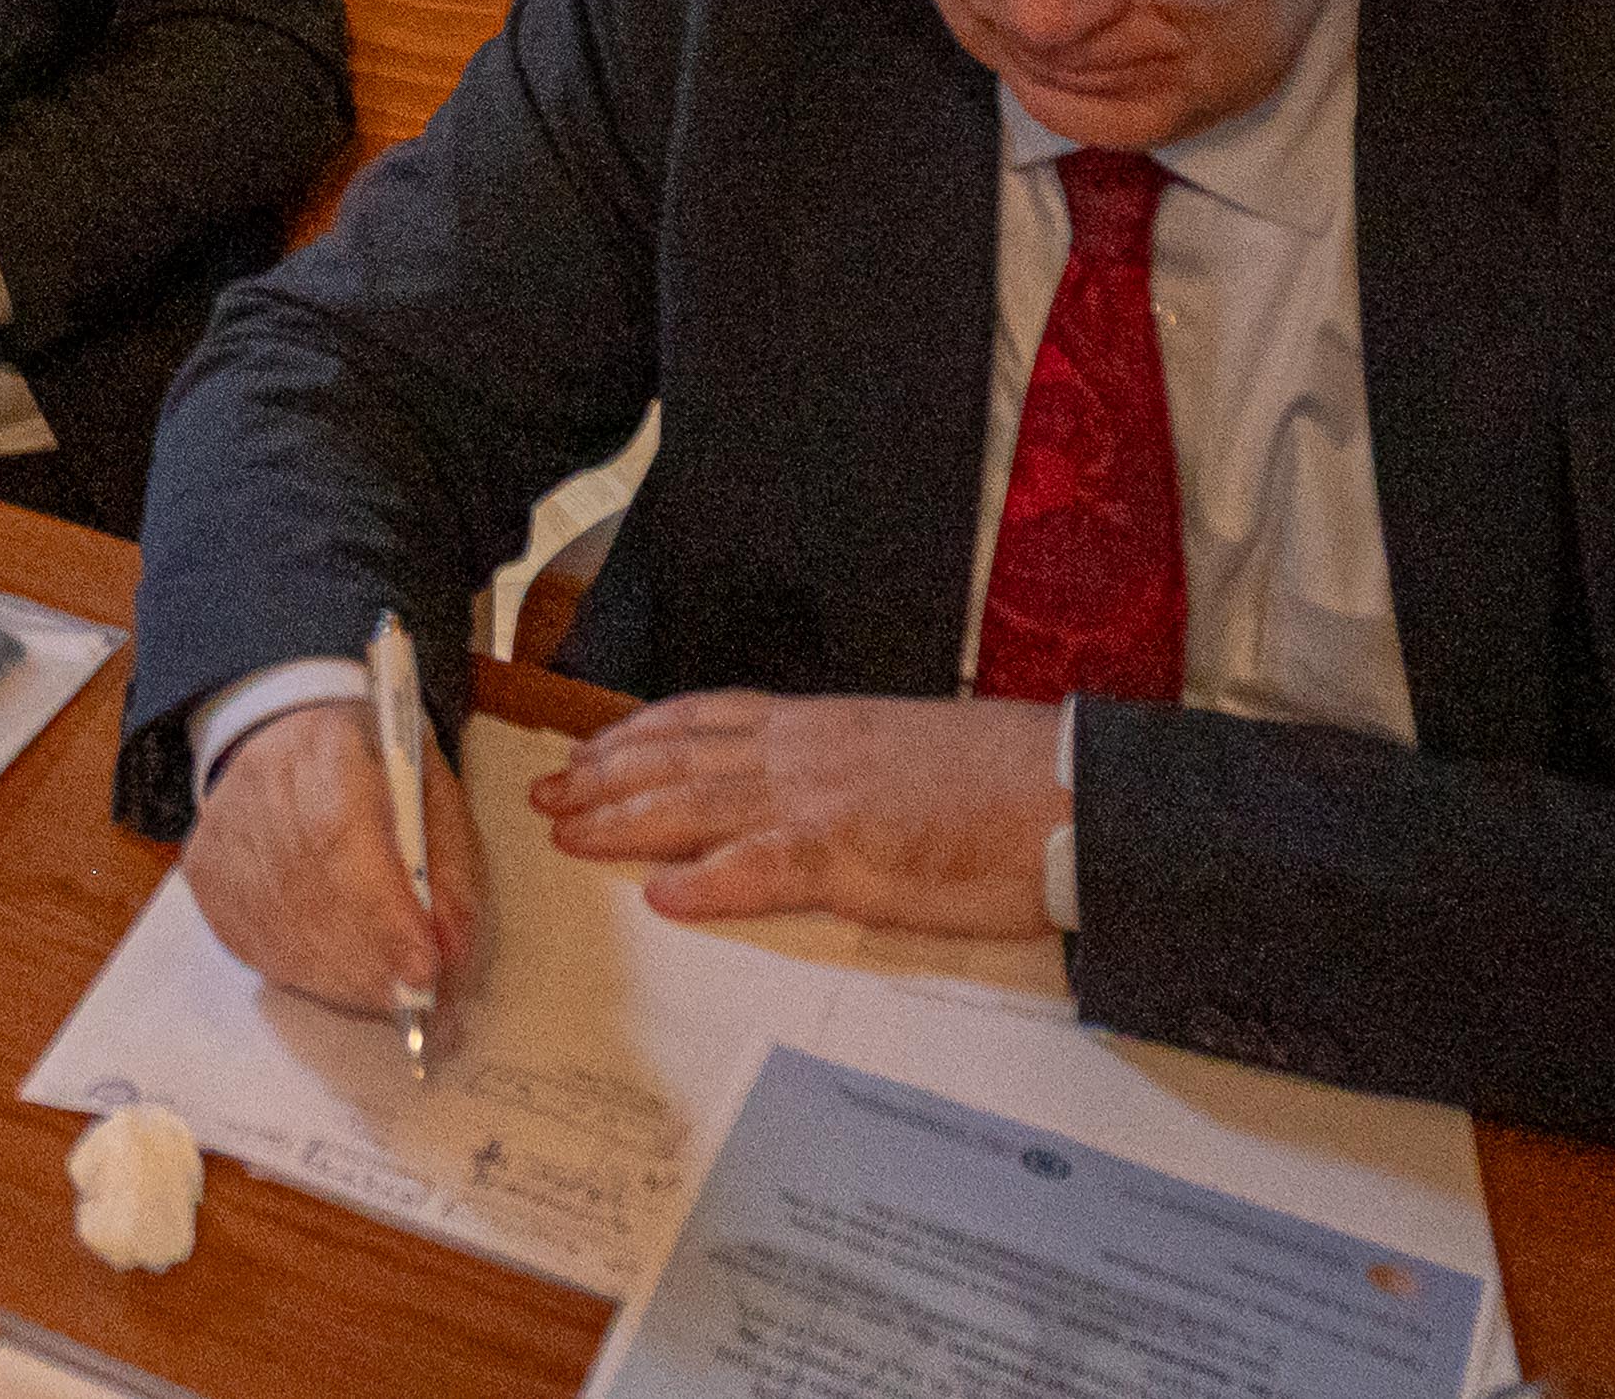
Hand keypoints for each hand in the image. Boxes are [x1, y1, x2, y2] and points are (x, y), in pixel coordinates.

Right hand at [181, 701, 486, 1041]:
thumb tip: (452, 950)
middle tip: (419, 1001)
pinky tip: (339, 975)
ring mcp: (223, 833)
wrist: (287, 728)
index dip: (383, 916)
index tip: (425, 971)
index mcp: (324, 749)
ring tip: (386, 995)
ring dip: (343, 979)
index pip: (343, 843)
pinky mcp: (206, 872)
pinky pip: (252, 942)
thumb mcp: (433, 793)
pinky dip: (304, 972)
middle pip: (311, 897)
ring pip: (280, 930)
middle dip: (372, 963)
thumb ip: (449, 867)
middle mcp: (259, 789)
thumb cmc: (373, 764)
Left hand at [531, 692, 1065, 936]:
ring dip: (624, 821)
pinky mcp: (855, 856)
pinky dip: (708, 881)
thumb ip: (841, 768)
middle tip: (544, 795)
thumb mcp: (902, 754)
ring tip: (567, 833)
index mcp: (819, 727)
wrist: (1070, 789)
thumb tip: (804, 790)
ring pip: (698, 804)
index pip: (703, 720)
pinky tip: (662, 895)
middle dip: (602, 777)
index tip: (584, 749)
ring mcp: (823, 802)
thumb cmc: (1004, 780)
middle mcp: (805, 753)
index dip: (634, 735)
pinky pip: (764, 868)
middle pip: (678, 759)